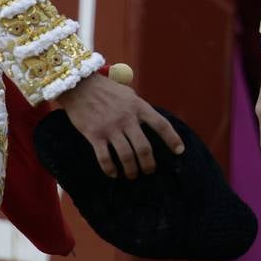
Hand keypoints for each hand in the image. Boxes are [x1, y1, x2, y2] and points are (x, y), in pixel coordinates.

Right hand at [56, 71, 183, 178]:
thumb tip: (152, 122)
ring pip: (126, 156)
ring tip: (132, 174)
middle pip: (144, 148)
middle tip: (149, 170)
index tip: (180, 151)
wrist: (80, 85)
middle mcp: (127, 118)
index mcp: (138, 106)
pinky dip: (110, 169)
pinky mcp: (94, 135)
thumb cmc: (106, 90)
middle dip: (149, 164)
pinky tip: (114, 174)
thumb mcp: (128, 94)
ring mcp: (110, 127)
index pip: (161, 124)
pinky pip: (105, 158)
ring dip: (131, 170)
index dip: (173, 139)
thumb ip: (140, 108)